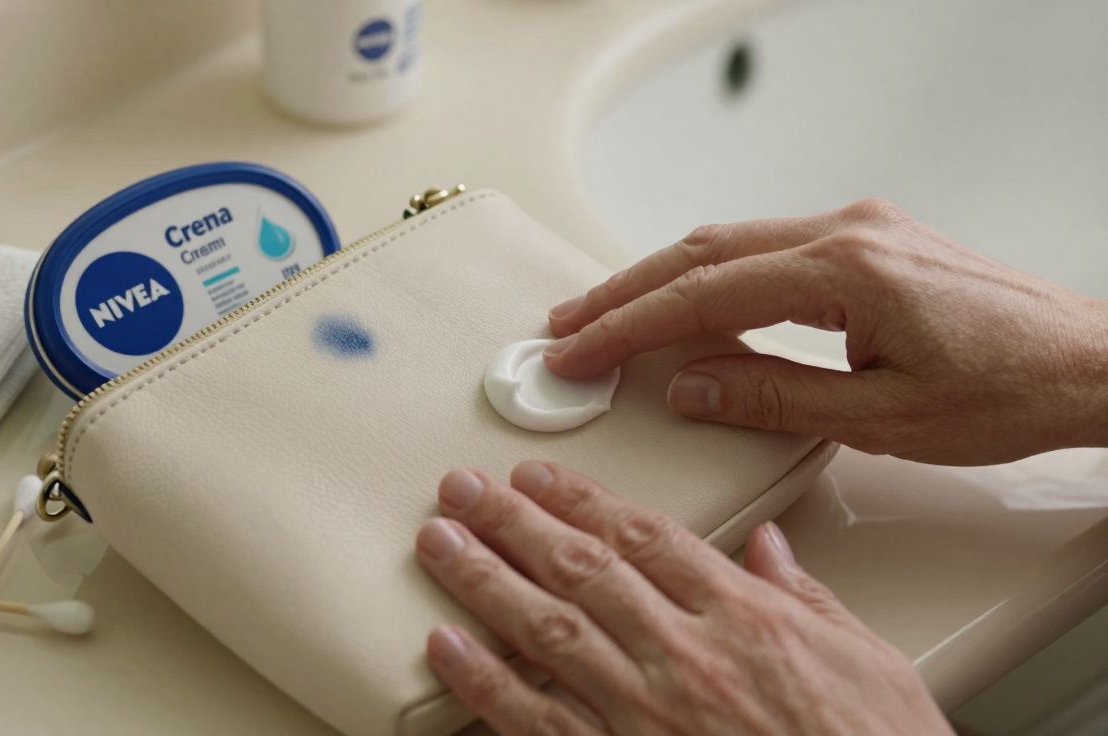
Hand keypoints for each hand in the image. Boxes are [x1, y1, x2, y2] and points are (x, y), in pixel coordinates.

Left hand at [417, 461, 951, 735]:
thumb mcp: (868, 660)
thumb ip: (806, 596)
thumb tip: (769, 547)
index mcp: (745, 618)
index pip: (643, 536)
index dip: (580, 497)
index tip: (537, 476)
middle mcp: (687, 656)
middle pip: (581, 567)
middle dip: (514, 521)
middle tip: (463, 489)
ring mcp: (647, 713)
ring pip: (548, 629)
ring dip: (485, 578)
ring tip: (440, 541)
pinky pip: (537, 721)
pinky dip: (485, 683)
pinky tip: (446, 647)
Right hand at [544, 199, 1107, 464]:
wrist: (1091, 364)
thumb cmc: (1010, 391)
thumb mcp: (884, 417)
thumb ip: (772, 395)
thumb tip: (689, 386)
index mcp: (847, 270)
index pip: (703, 293)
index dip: (627, 326)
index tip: (577, 351)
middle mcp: (847, 231)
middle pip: (701, 252)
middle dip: (623, 291)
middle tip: (566, 327)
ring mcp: (858, 228)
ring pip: (728, 242)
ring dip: (660, 279)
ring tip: (606, 315)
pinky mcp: (867, 240)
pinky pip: (764, 248)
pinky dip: (709, 275)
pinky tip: (685, 301)